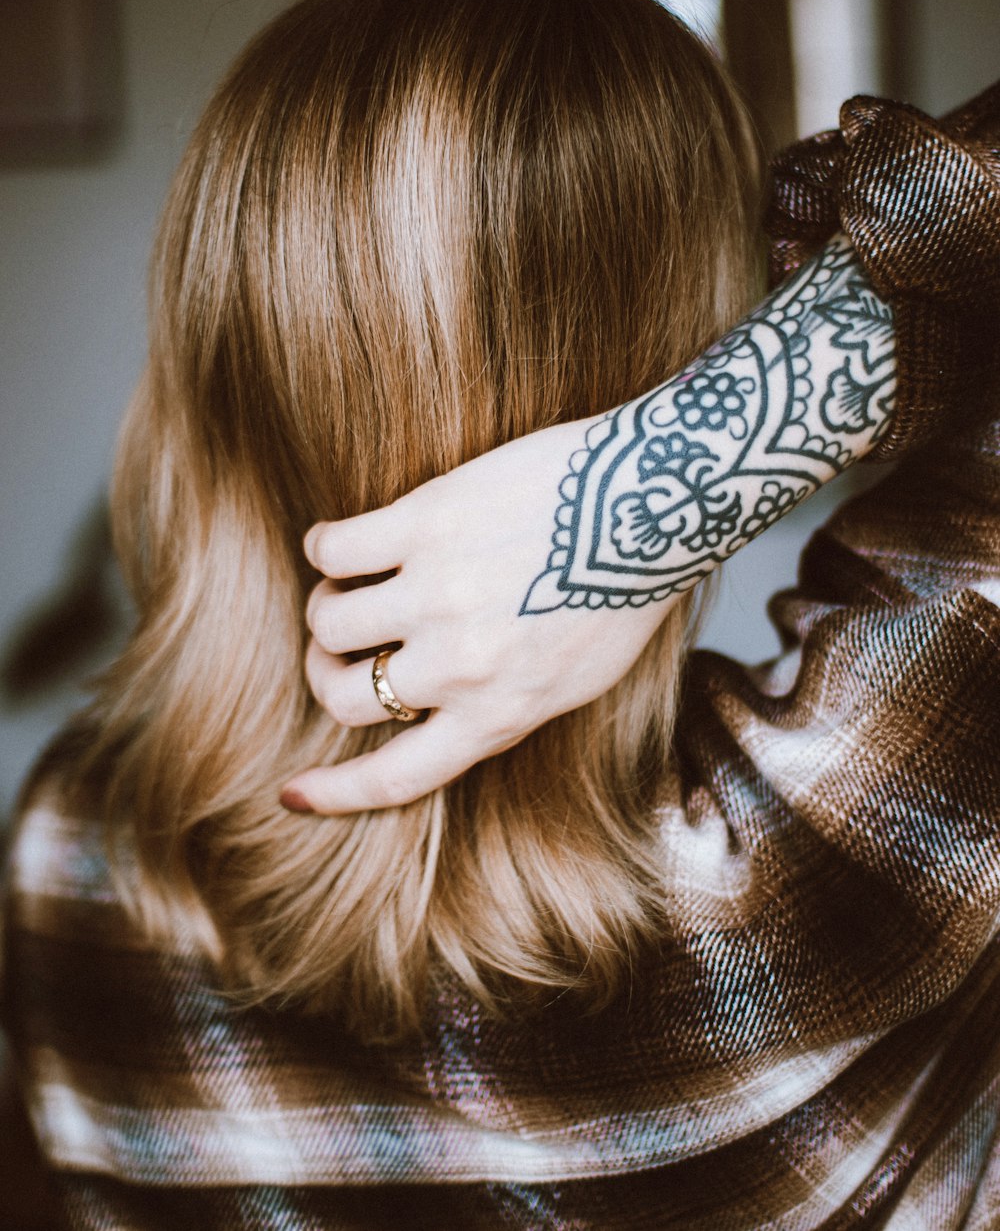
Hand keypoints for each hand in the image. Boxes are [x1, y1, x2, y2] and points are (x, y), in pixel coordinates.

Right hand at [280, 414, 675, 813]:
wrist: (657, 502)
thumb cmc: (625, 590)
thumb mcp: (577, 682)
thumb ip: (505, 707)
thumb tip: (445, 713)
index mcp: (499, 715)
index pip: (394, 778)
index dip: (332, 793)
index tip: (291, 794)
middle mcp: (461, 667)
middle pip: (343, 698)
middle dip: (326, 675)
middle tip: (339, 646)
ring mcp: (439, 593)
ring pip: (328, 622)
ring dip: (326, 606)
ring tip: (349, 583)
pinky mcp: (427, 523)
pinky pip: (333, 549)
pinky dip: (323, 548)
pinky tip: (337, 540)